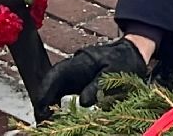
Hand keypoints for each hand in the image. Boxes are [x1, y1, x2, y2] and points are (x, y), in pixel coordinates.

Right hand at [34, 37, 150, 111]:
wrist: (131, 54)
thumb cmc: (123, 61)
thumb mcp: (114, 71)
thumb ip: (98, 85)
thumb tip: (83, 102)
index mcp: (81, 61)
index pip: (58, 73)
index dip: (46, 88)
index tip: (41, 104)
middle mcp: (74, 67)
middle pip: (52, 81)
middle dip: (44, 99)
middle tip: (41, 117)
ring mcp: (75, 75)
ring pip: (56, 88)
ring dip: (48, 102)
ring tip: (46, 119)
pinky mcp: (78, 83)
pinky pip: (63, 93)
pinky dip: (57, 103)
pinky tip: (56, 115)